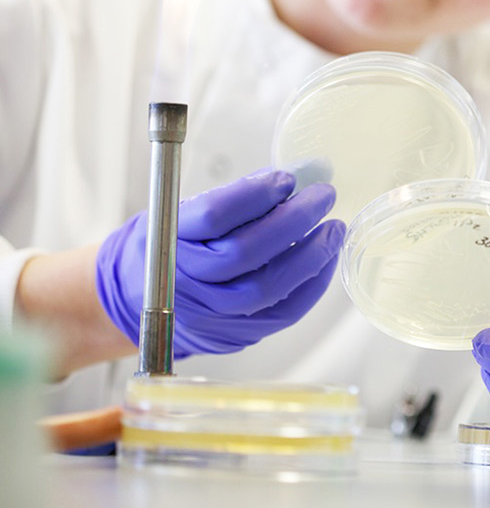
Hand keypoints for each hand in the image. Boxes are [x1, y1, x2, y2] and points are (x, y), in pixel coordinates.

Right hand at [96, 169, 344, 357]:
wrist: (136, 300)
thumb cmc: (170, 244)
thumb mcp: (184, 209)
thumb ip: (238, 195)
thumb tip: (303, 172)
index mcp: (166, 238)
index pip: (214, 215)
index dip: (255, 194)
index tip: (287, 177)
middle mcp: (184, 280)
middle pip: (245, 252)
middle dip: (294, 220)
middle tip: (324, 196)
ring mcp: (209, 313)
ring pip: (266, 287)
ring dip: (311, 255)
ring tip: (334, 228)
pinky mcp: (233, 335)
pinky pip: (282, 312)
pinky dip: (312, 284)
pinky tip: (326, 259)